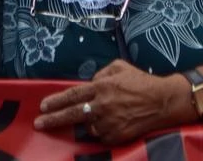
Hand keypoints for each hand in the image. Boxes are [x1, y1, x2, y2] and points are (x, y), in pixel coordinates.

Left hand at [35, 60, 190, 144]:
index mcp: (102, 86)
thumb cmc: (141, 82)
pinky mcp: (117, 135)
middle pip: (72, 114)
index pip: (73, 95)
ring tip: (96, 118)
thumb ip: (100, 73)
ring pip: (87, 127)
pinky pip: (101, 135)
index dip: (56, 101)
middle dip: (53, 119)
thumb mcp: (119, 67)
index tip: (43, 106)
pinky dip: (101, 130)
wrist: (163, 101)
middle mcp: (103, 105)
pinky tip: (110, 123)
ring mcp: (109, 122)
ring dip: (86, 124)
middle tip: (39, 124)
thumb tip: (88, 82)